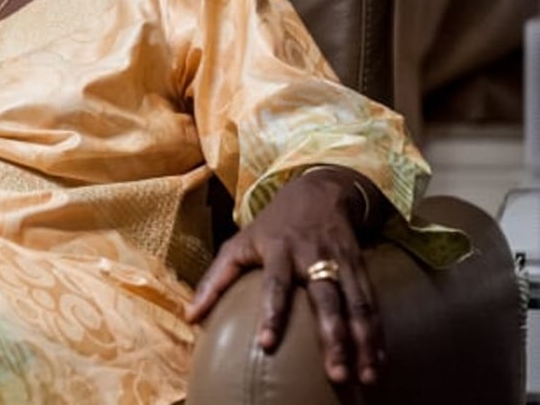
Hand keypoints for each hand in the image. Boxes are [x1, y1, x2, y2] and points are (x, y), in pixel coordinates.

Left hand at [185, 169, 384, 386]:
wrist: (318, 191)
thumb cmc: (270, 226)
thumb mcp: (238, 244)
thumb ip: (215, 279)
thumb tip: (191, 316)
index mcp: (279, 250)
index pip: (275, 284)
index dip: (272, 313)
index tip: (268, 345)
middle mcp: (313, 255)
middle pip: (326, 298)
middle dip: (333, 337)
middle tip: (337, 374)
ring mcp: (341, 260)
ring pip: (357, 303)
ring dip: (363, 342)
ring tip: (366, 377)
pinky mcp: (361, 266)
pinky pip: (371, 303)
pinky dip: (377, 333)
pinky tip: (378, 360)